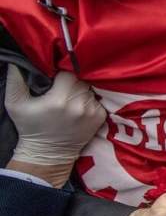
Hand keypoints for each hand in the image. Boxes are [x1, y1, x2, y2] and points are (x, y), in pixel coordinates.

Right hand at [5, 68, 105, 186]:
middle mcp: (79, 104)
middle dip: (73, 80)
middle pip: (81, 79)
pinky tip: (78, 105)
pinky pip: (98, 99)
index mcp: (59, 99)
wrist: (49, 153)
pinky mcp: (100, 117)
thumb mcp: (15, 104)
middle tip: (62, 87)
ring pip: (90, 88)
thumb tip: (16, 62)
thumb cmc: (30, 127)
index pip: (69, 72)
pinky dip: (90, 99)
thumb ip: (15, 80)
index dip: (62, 72)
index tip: (56, 77)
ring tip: (70, 96)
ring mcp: (92, 111)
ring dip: (82, 89)